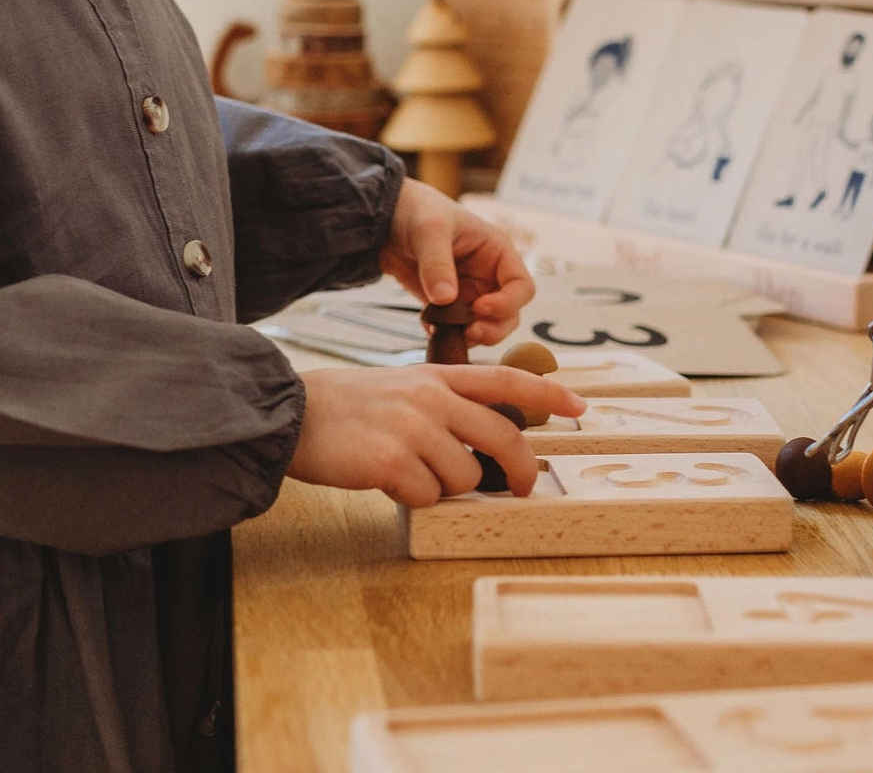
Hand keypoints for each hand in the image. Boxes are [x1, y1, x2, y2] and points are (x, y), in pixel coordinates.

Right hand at [287, 362, 585, 505]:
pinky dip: (413, 497)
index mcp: (436, 375)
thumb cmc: (347, 406)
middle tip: (522, 489)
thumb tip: (482, 446)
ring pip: (467, 477)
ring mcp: (414, 427)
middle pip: (503, 438)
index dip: (546, 393)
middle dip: (521, 471)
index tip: (579, 405)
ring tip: (409, 471)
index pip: (504, 380)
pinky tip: (385, 478)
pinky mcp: (393, 461)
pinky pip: (429, 496)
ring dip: (445, 486)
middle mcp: (431, 397)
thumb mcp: (402, 388)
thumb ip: (443, 404)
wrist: (293, 412)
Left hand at [379, 178, 532, 345]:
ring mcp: (469, 292)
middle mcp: (489, 276)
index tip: (479, 307)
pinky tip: (428, 326)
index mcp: (497, 253)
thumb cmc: (418, 212)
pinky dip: (446, 335)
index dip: (508, 303)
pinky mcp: (448, 305)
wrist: (385, 219)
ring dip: (470, 335)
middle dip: (492, 328)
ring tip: (445, 331)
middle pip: (509, 315)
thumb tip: (445, 298)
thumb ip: (437, 263)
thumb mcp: (429, 231)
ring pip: (485, 327)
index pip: (522, 287)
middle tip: (469, 332)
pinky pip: (456, 329)